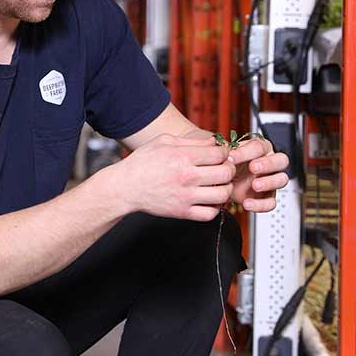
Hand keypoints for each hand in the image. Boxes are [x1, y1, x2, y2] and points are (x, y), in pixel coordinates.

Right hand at [108, 134, 235, 220]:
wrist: (125, 187)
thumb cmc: (143, 162)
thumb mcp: (164, 141)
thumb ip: (191, 141)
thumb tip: (215, 142)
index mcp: (183, 156)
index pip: (219, 153)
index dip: (224, 152)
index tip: (221, 154)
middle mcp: (186, 177)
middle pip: (225, 173)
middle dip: (229, 168)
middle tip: (224, 168)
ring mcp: (186, 196)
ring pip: (223, 194)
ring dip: (226, 188)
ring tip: (219, 184)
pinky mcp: (182, 212)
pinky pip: (210, 214)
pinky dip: (215, 207)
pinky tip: (209, 200)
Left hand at [227, 136, 289, 212]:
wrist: (224, 184)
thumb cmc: (229, 166)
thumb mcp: (225, 157)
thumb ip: (226, 151)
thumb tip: (222, 149)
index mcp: (260, 149)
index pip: (260, 146)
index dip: (246, 152)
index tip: (231, 158)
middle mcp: (270, 163)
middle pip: (281, 160)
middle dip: (268, 163)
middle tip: (253, 167)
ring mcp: (271, 180)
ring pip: (282, 180)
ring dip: (270, 182)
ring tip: (255, 186)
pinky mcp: (268, 197)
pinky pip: (271, 202)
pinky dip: (261, 205)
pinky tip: (248, 203)